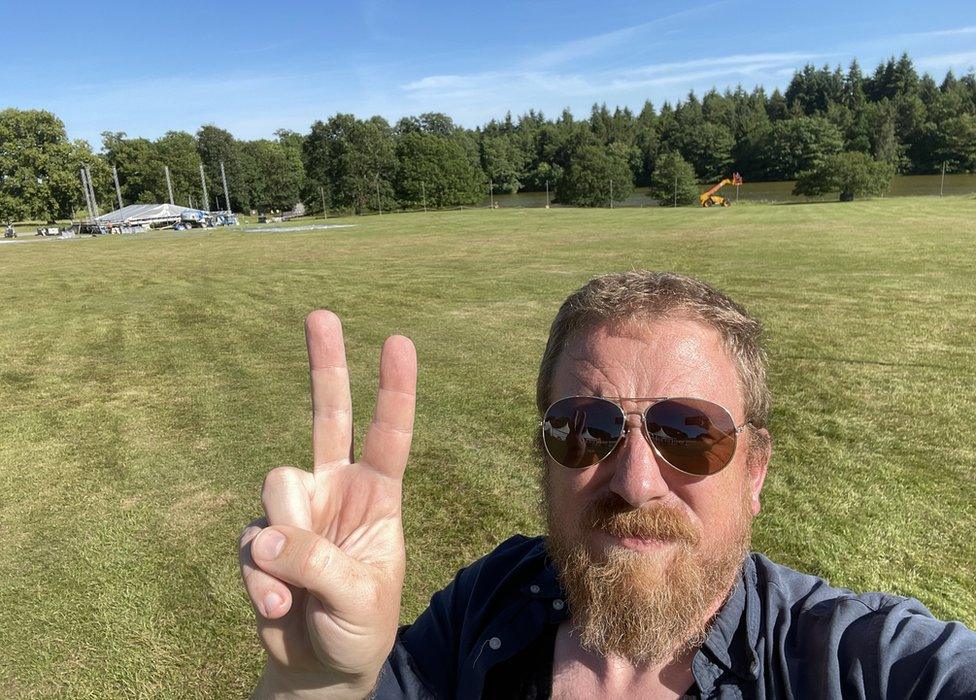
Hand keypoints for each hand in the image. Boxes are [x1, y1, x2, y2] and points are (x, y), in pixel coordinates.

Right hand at [238, 311, 415, 696]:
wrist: (323, 666)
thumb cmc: (361, 625)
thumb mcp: (360, 596)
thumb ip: (319, 563)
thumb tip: (266, 537)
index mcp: (378, 494)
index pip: (389, 434)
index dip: (394, 390)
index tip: (397, 341)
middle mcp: (336, 488)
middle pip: (328, 416)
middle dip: (326, 365)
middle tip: (322, 313)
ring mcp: (297, 510)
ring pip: (277, 487)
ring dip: (286, 543)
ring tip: (297, 592)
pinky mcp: (262, 538)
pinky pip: (251, 543)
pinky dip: (261, 580)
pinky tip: (278, 607)